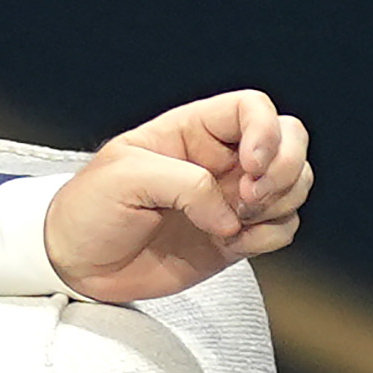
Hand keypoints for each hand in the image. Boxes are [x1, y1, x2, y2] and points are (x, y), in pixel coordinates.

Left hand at [42, 90, 313, 303]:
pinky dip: (269, 236)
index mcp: (192, 131)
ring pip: (295, 185)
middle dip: (285, 169)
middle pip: (291, 141)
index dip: (266, 131)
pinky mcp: (236, 235)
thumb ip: (186, 185)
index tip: (250, 165)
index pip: (253, 108)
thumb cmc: (89, 210)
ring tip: (232, 223)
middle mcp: (219, 159)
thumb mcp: (123, 179)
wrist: (77, 265)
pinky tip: (231, 243)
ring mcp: (231, 197)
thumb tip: (230, 215)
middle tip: (248, 197)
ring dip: (279, 203)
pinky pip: (283, 227)